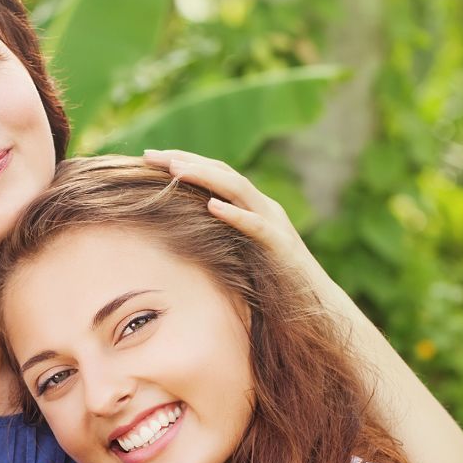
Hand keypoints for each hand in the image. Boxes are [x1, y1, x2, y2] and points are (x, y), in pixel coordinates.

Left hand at [143, 148, 322, 279]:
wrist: (314, 307)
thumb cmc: (273, 285)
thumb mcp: (239, 255)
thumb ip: (218, 239)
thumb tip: (179, 235)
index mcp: (252, 207)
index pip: (214, 174)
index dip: (183, 162)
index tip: (148, 157)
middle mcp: (263, 208)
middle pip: (222, 172)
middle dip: (185, 160)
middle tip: (150, 155)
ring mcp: (274, 223)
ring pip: (239, 190)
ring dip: (206, 177)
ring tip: (176, 169)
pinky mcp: (281, 247)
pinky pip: (256, 226)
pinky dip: (235, 214)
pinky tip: (211, 206)